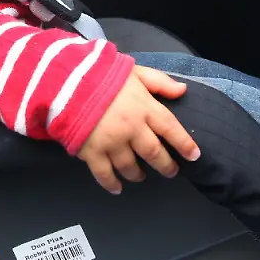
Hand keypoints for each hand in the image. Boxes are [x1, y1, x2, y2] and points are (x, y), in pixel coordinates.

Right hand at [77, 66, 201, 193]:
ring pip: (131, 166)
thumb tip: (183, 90)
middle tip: (171, 172)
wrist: (65, 82)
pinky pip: (105, 174)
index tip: (194, 156)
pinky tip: (117, 188)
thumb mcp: (134, 71)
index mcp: (144, 107)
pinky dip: (112, 184)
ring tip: (142, 176)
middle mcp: (132, 128)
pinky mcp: (92, 152)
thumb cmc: (101, 74)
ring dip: (138, 174)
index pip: (171, 129)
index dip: (185, 144)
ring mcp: (112, 143)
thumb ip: (159, 81)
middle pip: (154, 153)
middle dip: (166, 165)